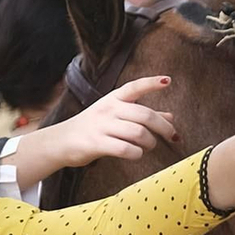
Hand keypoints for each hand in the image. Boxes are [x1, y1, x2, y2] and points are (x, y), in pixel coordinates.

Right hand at [55, 78, 176, 168]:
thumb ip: (141, 116)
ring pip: (138, 133)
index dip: (151, 83)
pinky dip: (137, 153)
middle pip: (144, 115)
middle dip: (163, 127)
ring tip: (149, 145)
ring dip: (150, 142)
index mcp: (113, 99)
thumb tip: (170, 117)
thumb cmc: (93, 127)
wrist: (62, 141)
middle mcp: (109, 109)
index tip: (168, 81)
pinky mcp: (97, 144)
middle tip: (172, 135)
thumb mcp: (115, 115)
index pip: (134, 87)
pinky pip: (125, 149)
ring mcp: (102, 126)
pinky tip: (136, 154)